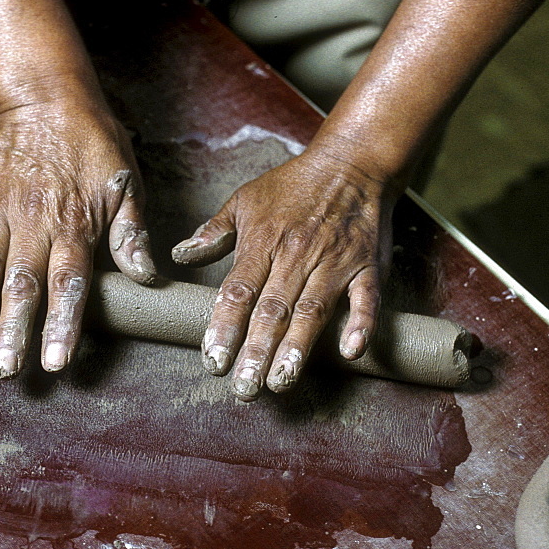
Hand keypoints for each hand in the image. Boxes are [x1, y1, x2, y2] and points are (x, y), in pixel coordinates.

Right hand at [0, 100, 154, 377]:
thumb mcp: (125, 185)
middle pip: (21, 286)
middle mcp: (32, 224)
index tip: (54, 363)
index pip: (68, 284)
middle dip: (12, 332)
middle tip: (5, 372)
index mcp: (73, 225)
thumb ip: (131, 234)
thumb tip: (146, 278)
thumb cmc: (95, 144)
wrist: (49, 97)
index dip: (61, 325)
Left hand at [172, 150, 397, 400]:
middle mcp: (297, 255)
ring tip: (281, 382)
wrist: (353, 161)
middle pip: (272, 310)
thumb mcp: (245, 200)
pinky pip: (366, 298)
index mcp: (263, 242)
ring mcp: (335, 262)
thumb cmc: (294, 185)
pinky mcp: (368, 266)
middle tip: (244, 387)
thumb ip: (213, 232)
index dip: (224, 328)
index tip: (213, 360)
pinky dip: (361, 323)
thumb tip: (181, 255)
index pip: (238, 292)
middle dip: (256, 352)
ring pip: (312, 311)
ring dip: (296, 349)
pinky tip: (350, 351)